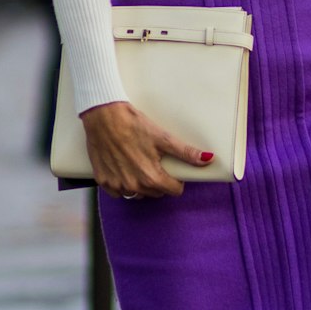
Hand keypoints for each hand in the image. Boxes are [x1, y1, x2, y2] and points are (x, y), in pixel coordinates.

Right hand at [81, 101, 213, 198]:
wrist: (103, 116)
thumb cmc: (133, 124)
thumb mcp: (163, 138)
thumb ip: (185, 152)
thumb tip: (207, 159)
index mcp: (151, 178)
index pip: (173, 190)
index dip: (176, 180)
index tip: (171, 168)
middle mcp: (134, 186)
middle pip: (156, 193)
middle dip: (159, 181)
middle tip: (154, 162)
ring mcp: (117, 185)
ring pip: (137, 193)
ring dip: (140, 184)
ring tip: (138, 164)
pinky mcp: (103, 181)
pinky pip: (118, 192)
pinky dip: (122, 183)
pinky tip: (123, 168)